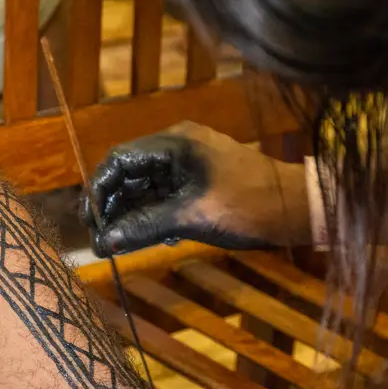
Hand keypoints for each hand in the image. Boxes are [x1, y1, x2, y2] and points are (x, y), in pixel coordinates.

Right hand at [80, 121, 310, 256]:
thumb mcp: (191, 217)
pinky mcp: (198, 183)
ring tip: (116, 244)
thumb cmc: (248, 206)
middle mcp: (177, 148)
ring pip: (145, 187)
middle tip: (99, 238)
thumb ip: (144, 227)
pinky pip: (163, 196)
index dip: (99, 189)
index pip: (119, 160)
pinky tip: (143, 238)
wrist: (298, 209)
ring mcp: (189, 165)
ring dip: (130, 214)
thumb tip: (104, 242)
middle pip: (129, 173)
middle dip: (112, 205)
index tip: (89, 221)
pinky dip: (150, 215)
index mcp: (175, 144)